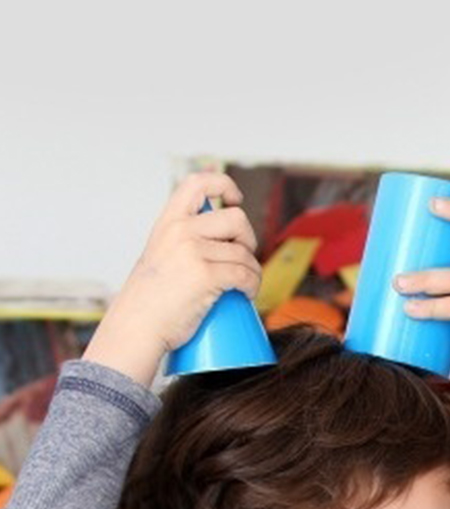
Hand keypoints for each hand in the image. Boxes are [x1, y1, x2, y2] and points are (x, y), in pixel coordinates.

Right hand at [84, 171, 261, 386]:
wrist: (138, 325)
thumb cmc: (151, 298)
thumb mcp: (161, 254)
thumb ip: (182, 239)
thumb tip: (221, 237)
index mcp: (168, 222)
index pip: (198, 182)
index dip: (224, 184)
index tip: (235, 199)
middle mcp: (180, 230)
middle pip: (237, 219)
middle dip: (248, 240)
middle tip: (242, 258)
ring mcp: (193, 252)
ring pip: (245, 253)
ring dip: (253, 271)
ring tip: (244, 285)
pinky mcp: (206, 276)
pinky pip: (246, 274)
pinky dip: (253, 286)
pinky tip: (247, 294)